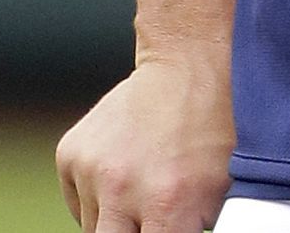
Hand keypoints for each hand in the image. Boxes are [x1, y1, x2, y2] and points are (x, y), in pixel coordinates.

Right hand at [57, 49, 233, 232]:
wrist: (188, 73)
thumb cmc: (215, 140)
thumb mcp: (219, 200)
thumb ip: (191, 230)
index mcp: (166, 206)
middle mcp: (121, 188)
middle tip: (148, 220)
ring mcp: (91, 169)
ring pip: (94, 231)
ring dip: (116, 223)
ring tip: (144, 196)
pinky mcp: (70, 153)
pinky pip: (77, 204)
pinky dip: (97, 202)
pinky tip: (124, 178)